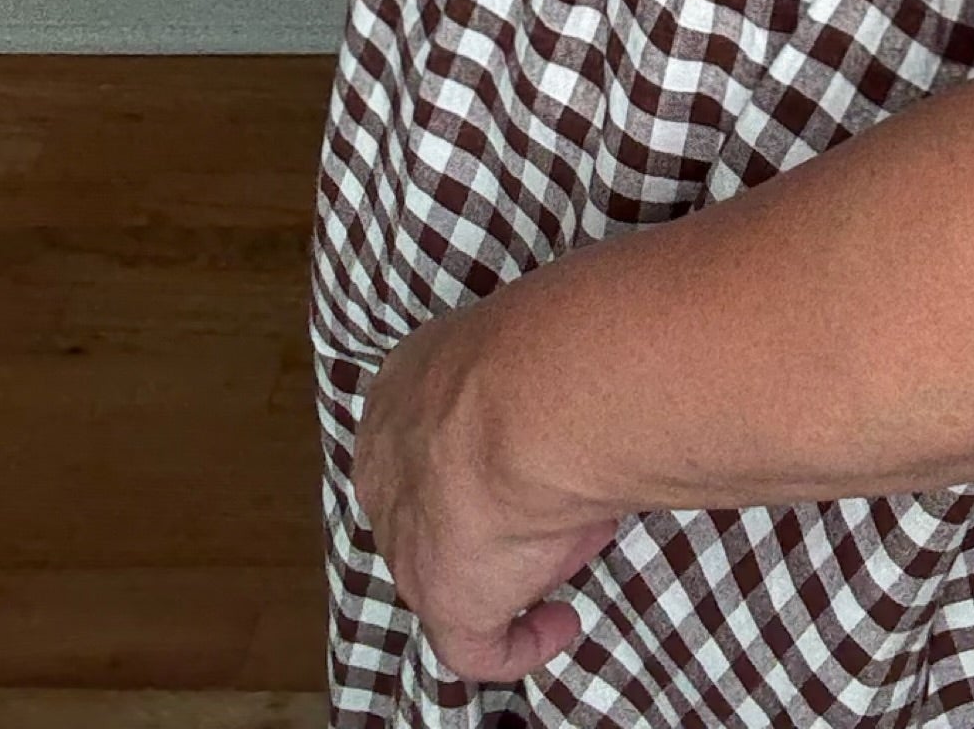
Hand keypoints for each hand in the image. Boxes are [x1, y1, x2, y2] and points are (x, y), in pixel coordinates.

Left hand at [352, 288, 624, 683]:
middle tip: (565, 482)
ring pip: (462, 564)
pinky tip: (562, 621)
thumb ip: (535, 361)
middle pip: (439, 504)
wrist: (539, 391)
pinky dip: (523, 640)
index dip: (488, 445)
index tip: (538, 447)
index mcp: (402, 391)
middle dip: (500, 502)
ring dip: (520, 553)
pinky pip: (480, 646)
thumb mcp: (531, 328)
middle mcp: (387, 467)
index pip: (432, 432)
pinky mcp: (446, 601)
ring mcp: (409, 541)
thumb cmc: (548, 336)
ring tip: (582, 519)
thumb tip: (586, 370)